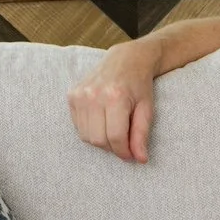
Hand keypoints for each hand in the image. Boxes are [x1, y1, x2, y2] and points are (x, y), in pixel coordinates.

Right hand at [67, 39, 160, 162]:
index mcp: (116, 97)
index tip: (131, 155)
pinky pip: (78, 126)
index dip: (124, 151)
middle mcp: (94, 95)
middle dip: (112, 148)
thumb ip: (141, 135)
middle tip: (123, 143)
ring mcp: (80, 94)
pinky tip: (102, 121)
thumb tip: (140, 160)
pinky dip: (90, 130)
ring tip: (114, 131)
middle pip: (98, 139)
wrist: (126, 59)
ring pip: (86, 136)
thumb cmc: (139, 85)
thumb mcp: (147, 108)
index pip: (115, 137)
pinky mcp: (72, 95)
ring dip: (101, 140)